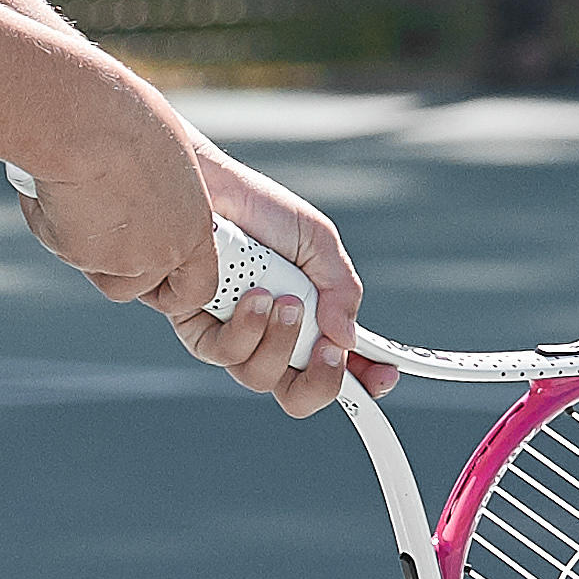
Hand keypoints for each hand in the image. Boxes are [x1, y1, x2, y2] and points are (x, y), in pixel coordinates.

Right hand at [8, 78, 219, 319]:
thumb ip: (165, 192)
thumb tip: (150, 197)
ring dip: (83, 246)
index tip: (160, 276)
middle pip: (137, 285)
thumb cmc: (126, 120)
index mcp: (194, 229)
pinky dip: (50, 221)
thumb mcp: (165, 156)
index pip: (198, 286)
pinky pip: (59, 245)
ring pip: (96, 271)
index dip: (176, 286)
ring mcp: (118, 259)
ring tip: (76, 196)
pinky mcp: (77, 255)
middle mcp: (160, 252)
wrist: (84, 122)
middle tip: (101, 226)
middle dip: (117, 266)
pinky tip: (50, 187)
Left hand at [161, 142, 399, 420]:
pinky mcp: (196, 328)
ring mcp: (234, 334)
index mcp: (309, 316)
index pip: (338, 364)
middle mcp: (271, 334)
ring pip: (259, 377)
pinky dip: (243, 328)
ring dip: (278, 341)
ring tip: (280, 297)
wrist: (205, 186)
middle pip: (297, 393)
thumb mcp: (316, 241)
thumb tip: (347, 338)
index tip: (382, 375)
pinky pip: (222, 354)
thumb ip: (339, 289)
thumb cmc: (259, 210)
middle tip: (328, 349)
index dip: (362, 381)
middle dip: (320, 381)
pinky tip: (250, 295)